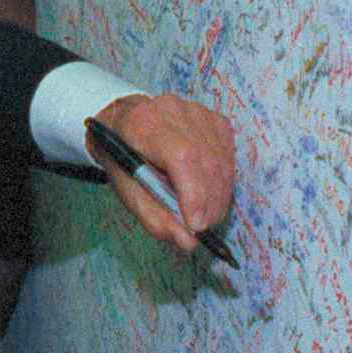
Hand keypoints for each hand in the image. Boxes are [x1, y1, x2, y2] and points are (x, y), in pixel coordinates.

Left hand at [91, 92, 237, 256]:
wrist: (125, 124)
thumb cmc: (124, 159)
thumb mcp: (128, 191)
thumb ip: (155, 218)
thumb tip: (189, 242)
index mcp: (144, 123)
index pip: (182, 156)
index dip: (195, 193)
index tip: (197, 225)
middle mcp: (173, 110)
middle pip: (206, 160)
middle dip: (209, 202)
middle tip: (203, 228)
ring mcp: (197, 112)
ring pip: (221, 160)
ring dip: (219, 196)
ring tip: (207, 216)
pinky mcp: (214, 119)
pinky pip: (228, 155)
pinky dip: (223, 180)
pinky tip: (210, 192)